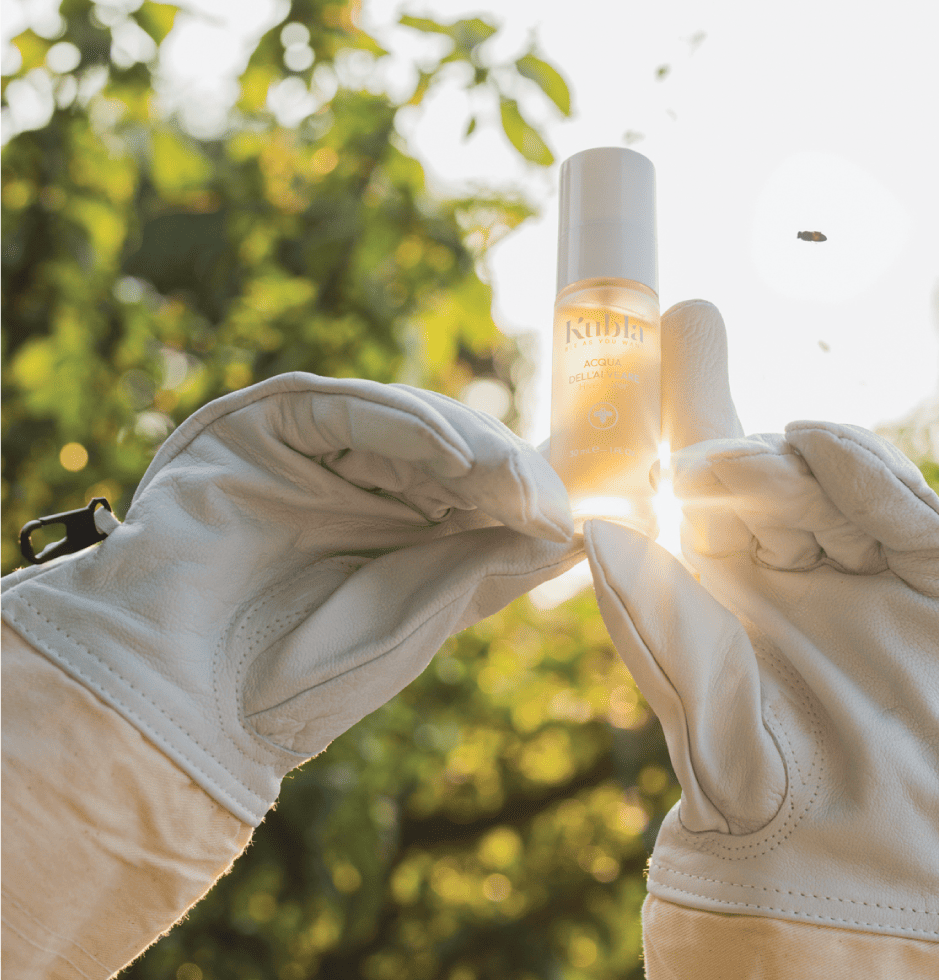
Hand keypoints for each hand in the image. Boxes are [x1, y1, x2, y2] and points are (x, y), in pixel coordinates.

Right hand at [2, 373, 580, 824]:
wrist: (190, 704)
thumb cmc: (306, 674)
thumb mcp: (425, 611)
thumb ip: (493, 561)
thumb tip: (575, 532)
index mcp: (389, 528)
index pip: (470, 489)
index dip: (521, 494)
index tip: (574, 516)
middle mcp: (351, 483)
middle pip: (445, 450)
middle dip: (501, 470)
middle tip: (549, 499)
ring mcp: (308, 453)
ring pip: (404, 422)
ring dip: (465, 447)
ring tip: (512, 483)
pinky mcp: (263, 429)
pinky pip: (344, 408)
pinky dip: (404, 426)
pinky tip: (458, 460)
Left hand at [583, 301, 938, 945]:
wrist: (833, 826)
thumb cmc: (735, 752)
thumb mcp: (673, 663)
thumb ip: (636, 587)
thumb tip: (593, 516)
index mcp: (723, 551)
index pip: (709, 451)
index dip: (695, 383)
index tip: (682, 313)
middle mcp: (790, 539)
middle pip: (760, 451)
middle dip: (732, 460)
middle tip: (698, 482)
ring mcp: (862, 548)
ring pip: (824, 463)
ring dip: (787, 479)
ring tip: (780, 550)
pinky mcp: (931, 567)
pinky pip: (893, 493)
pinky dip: (856, 467)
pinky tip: (820, 452)